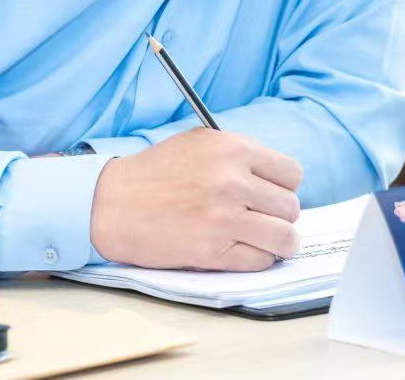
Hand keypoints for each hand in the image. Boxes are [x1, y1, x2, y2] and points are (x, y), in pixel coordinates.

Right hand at [90, 129, 302, 270]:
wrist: (112, 203)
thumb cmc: (155, 173)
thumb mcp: (200, 142)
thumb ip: (239, 155)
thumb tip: (277, 180)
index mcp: (232, 148)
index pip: (292, 174)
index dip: (284, 187)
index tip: (271, 196)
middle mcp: (232, 180)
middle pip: (291, 207)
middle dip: (280, 217)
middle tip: (262, 220)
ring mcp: (223, 217)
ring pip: (285, 237)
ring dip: (279, 243)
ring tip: (265, 242)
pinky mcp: (212, 250)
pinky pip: (260, 261)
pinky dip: (256, 260)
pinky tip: (241, 251)